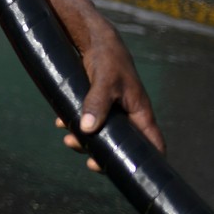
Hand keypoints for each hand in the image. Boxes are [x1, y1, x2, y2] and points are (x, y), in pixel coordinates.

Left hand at [57, 30, 165, 171]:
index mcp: (140, 112)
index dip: (146, 162)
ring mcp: (112, 110)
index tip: (130, 174)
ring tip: (68, 139)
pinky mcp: (95, 104)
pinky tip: (60, 121)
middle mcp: (128, 115)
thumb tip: (88, 130)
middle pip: (122, 145)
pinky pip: (87, 121)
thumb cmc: (108, 58)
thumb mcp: (104, 80)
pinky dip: (75, 125)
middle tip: (90, 161)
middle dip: (105, 155)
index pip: (153, 144)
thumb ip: (97, 103)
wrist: (94, 39)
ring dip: (85, 141)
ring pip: (101, 134)